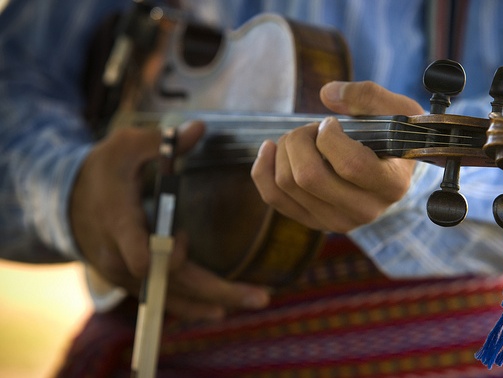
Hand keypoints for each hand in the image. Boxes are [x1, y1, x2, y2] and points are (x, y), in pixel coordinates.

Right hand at [70, 122, 269, 319]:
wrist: (70, 203)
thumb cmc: (103, 171)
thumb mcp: (125, 148)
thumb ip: (162, 142)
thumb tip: (199, 127)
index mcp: (118, 218)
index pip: (134, 245)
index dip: (154, 251)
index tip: (179, 245)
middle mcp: (121, 254)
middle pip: (170, 279)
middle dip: (215, 289)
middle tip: (259, 295)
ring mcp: (127, 273)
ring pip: (172, 293)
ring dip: (213, 300)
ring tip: (255, 300)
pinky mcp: (135, 281)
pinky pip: (166, 296)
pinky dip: (194, 302)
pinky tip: (223, 306)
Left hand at [251, 81, 424, 232]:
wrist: (390, 170)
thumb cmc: (393, 137)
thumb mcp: (396, 109)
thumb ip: (368, 95)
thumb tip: (328, 94)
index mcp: (391, 185)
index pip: (350, 165)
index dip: (330, 137)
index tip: (331, 123)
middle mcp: (365, 211)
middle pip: (309, 177)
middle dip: (299, 139)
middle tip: (311, 128)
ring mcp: (337, 222)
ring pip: (287, 184)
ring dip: (285, 149)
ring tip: (302, 139)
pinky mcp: (313, 222)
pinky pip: (273, 197)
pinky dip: (263, 169)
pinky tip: (271, 149)